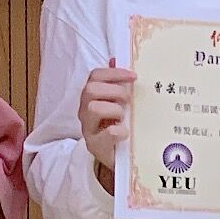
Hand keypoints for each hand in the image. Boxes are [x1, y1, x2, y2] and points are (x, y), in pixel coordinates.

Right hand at [77, 65, 133, 187]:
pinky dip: (118, 131)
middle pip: (90, 90)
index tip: (134, 76)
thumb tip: (115, 59)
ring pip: (93, 108)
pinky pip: (106, 134)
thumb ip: (116, 83)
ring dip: (114, 110)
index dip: (114, 73)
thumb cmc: (118, 127)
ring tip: (124, 117)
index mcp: (91, 97)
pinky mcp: (95, 146)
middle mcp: (85, 110)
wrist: (117, 159)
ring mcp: (88, 129)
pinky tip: (125, 133)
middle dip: (113, 91)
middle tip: (128, 99)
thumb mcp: (118, 104)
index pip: (95, 76)